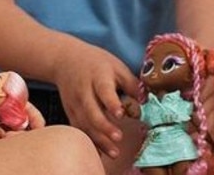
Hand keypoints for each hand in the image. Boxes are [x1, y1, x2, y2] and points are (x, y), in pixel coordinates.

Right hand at [51, 44, 139, 158]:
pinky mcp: (70, 112)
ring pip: (84, 124)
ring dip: (98, 139)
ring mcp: (74, 103)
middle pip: (91, 111)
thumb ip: (132, 84)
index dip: (111, 103)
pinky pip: (78, 129)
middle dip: (104, 126)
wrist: (66, 60)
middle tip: (119, 138)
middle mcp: (83, 91)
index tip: (120, 114)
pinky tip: (101, 152)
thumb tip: (147, 101)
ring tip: (114, 152)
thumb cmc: (97, 63)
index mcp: (98, 76)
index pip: (103, 90)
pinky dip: (89, 141)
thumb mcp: (116, 66)